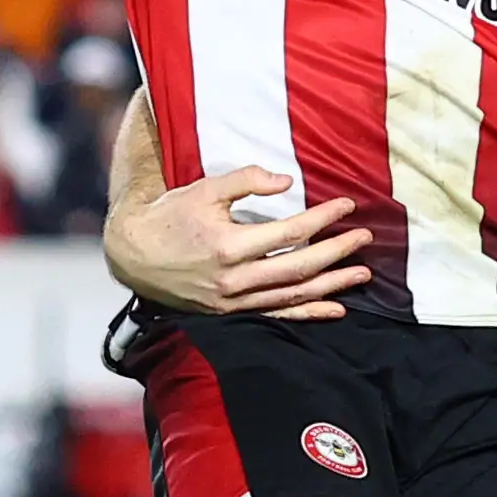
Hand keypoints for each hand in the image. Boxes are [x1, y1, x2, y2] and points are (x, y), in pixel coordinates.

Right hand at [101, 165, 372, 320]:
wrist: (133, 254)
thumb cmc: (170, 215)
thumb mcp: (203, 188)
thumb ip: (246, 180)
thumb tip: (287, 181)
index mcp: (228, 245)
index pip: (289, 233)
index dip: (322, 219)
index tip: (347, 205)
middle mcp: (234, 278)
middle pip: (298, 267)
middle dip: (336, 252)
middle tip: (364, 238)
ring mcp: (233, 300)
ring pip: (293, 296)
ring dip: (332, 285)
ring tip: (362, 273)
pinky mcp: (231, 312)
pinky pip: (277, 316)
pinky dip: (309, 314)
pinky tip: (336, 309)